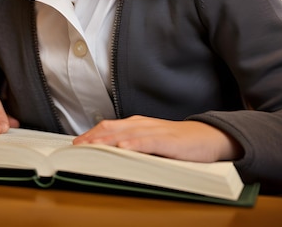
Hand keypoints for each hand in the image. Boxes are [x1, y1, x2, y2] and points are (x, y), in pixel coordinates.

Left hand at [73, 115, 242, 161]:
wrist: (208, 137)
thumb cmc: (178, 143)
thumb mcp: (151, 142)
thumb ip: (132, 146)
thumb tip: (107, 156)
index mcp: (136, 125)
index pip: (107, 127)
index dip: (89, 135)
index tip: (73, 146)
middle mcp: (142, 124)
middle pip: (110, 129)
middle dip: (90, 139)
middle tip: (73, 150)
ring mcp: (155, 131)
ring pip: (125, 134)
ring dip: (105, 142)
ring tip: (89, 149)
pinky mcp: (168, 141)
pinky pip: (147, 142)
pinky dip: (133, 145)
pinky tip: (122, 149)